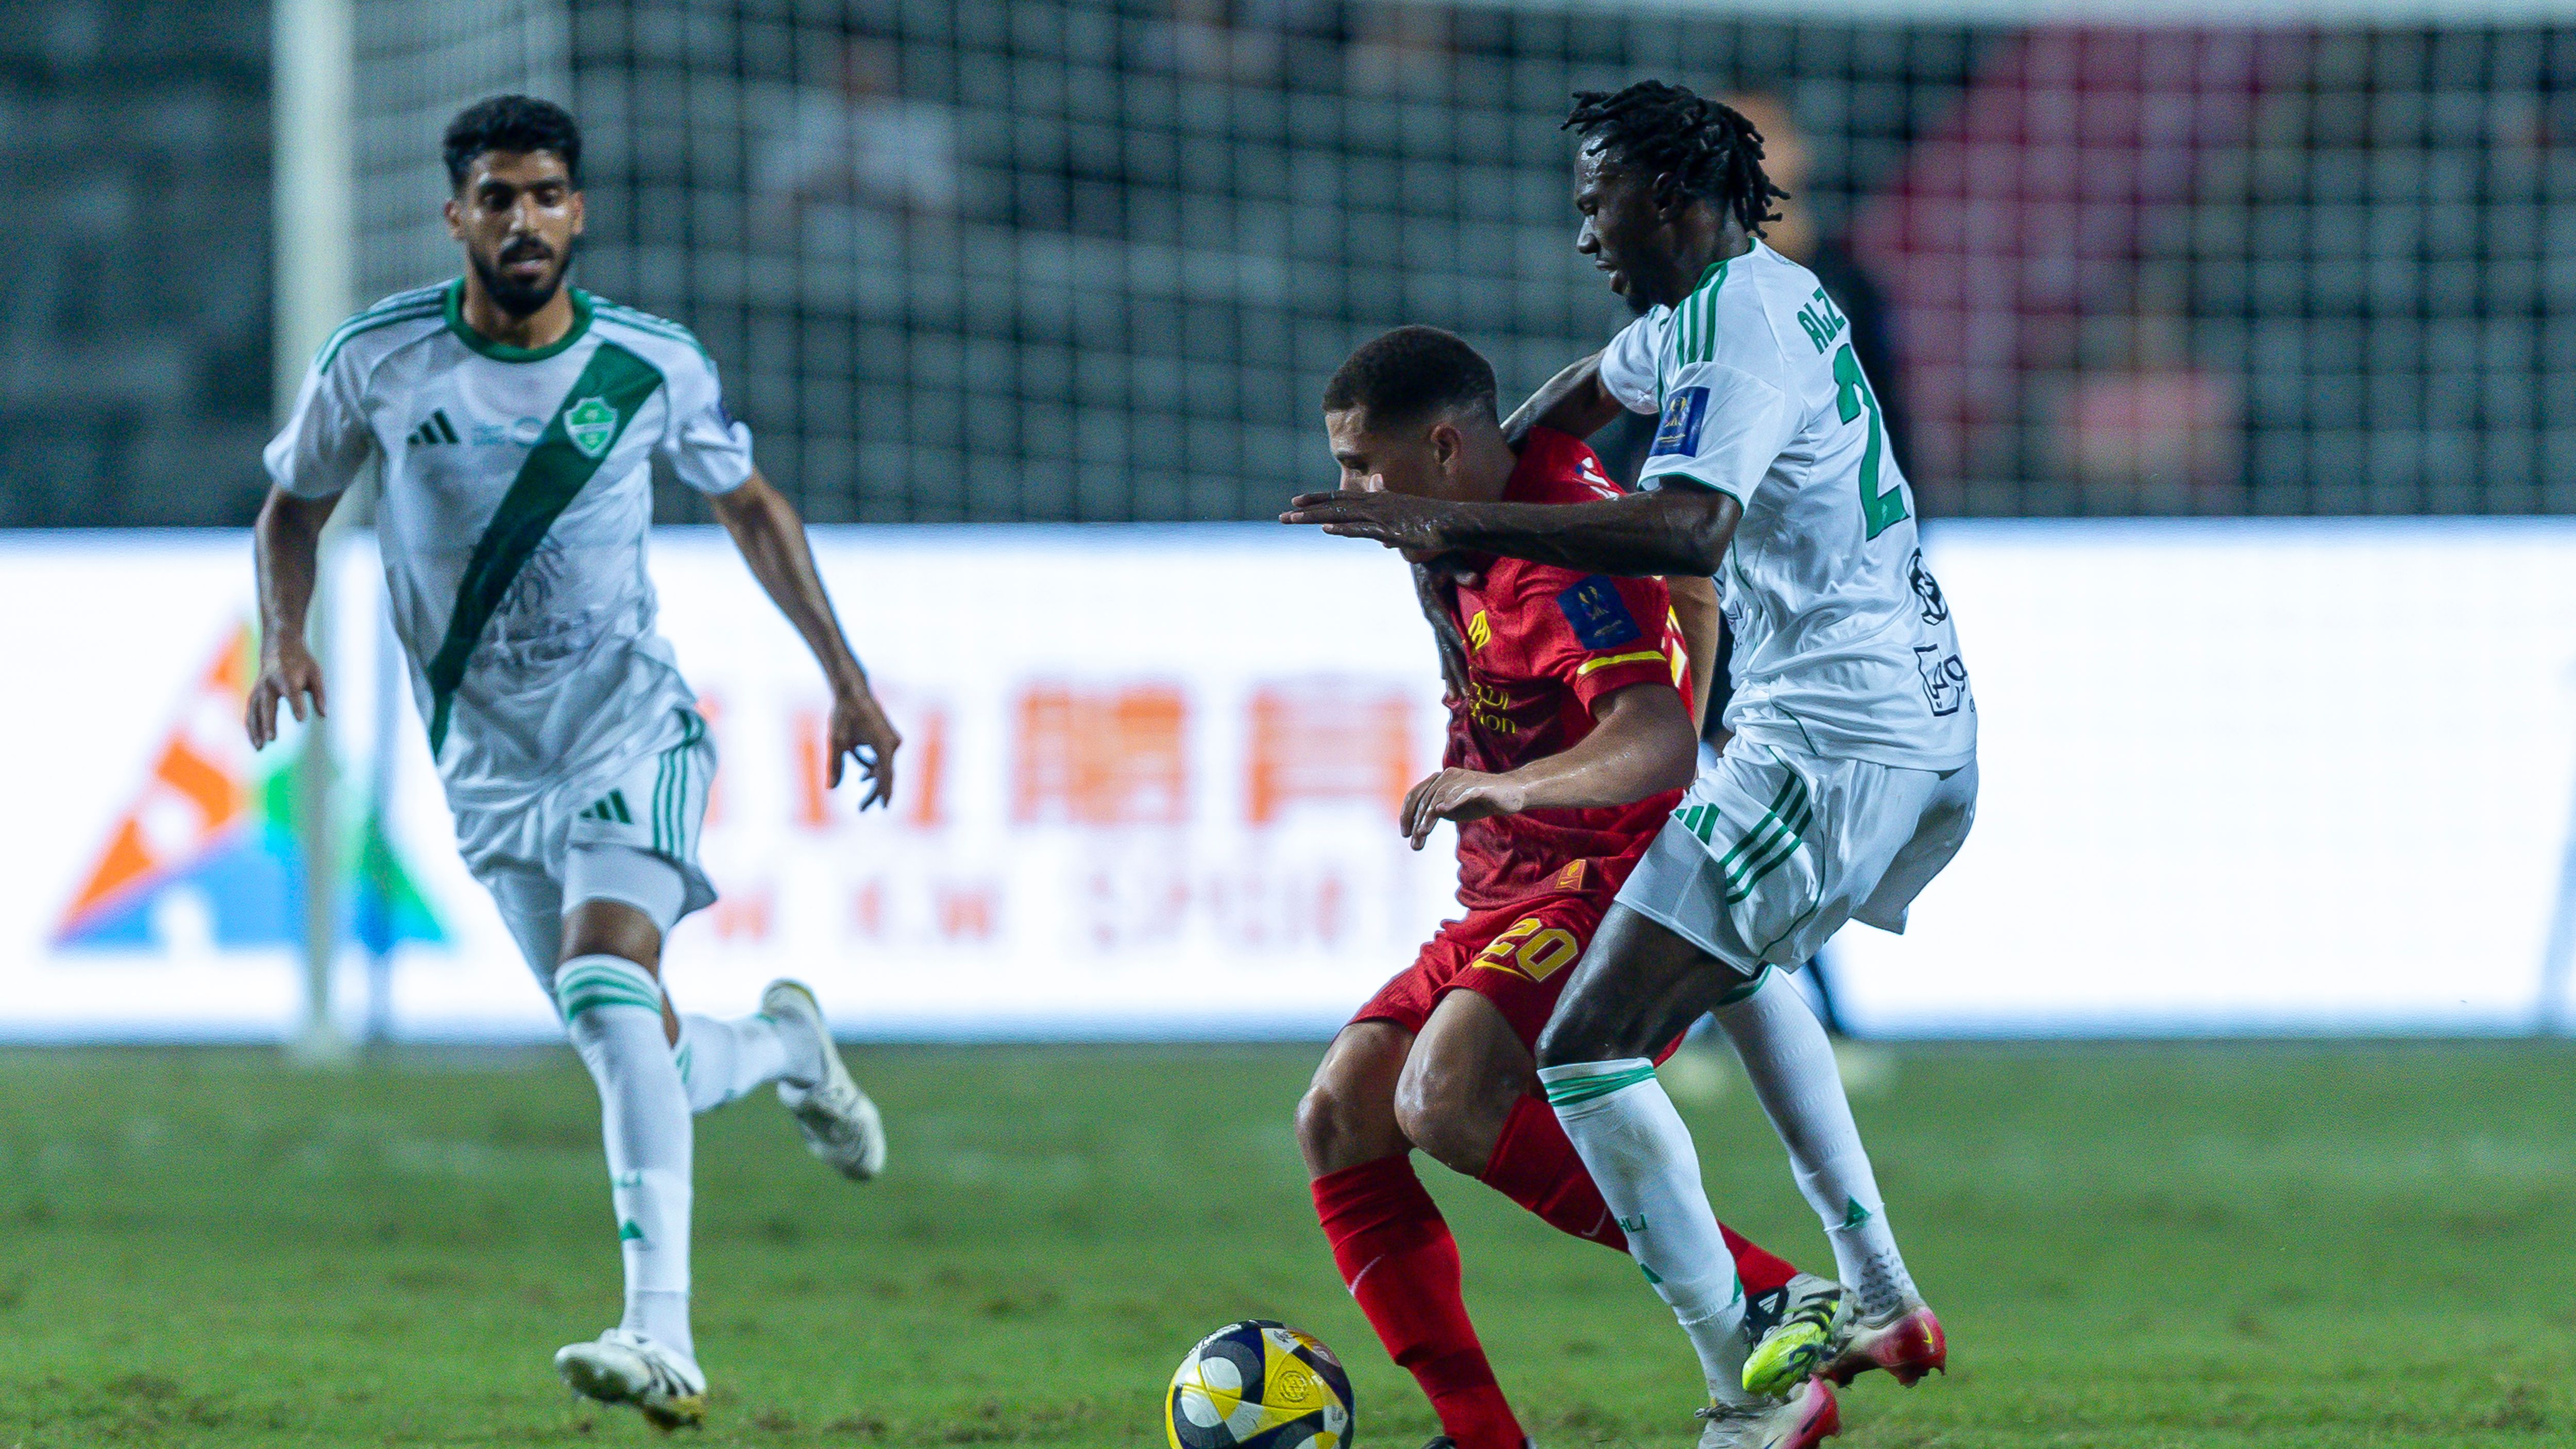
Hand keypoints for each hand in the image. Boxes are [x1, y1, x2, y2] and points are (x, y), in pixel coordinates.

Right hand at [246, 641, 326, 748]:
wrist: (278, 647)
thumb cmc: (301, 662)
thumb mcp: (315, 673)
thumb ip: (320, 694)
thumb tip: (324, 715)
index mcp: (287, 677)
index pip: (292, 693)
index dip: (296, 705)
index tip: (301, 719)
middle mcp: (269, 684)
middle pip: (268, 705)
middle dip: (269, 722)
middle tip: (272, 739)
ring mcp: (258, 689)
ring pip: (254, 711)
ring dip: (256, 729)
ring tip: (260, 748)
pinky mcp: (254, 694)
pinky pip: (250, 712)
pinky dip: (251, 727)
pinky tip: (255, 742)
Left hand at [828, 680, 902, 810]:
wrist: (853, 691)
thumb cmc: (844, 714)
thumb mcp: (836, 740)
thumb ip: (835, 766)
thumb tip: (830, 789)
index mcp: (883, 744)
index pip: (886, 775)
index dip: (884, 793)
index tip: (883, 808)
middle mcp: (893, 743)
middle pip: (886, 774)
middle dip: (874, 793)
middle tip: (862, 810)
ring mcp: (893, 740)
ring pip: (885, 767)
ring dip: (873, 781)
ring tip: (862, 801)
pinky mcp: (890, 738)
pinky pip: (883, 759)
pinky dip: (874, 768)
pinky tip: (863, 776)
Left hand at [1280, 489, 1454, 553]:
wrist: (1455, 523)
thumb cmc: (1433, 527)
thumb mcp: (1408, 528)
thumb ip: (1393, 532)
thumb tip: (1384, 541)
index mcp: (1379, 501)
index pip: (1343, 499)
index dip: (1320, 500)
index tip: (1298, 502)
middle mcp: (1377, 504)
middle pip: (1336, 505)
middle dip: (1309, 508)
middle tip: (1285, 514)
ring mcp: (1382, 515)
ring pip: (1342, 515)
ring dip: (1315, 517)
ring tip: (1292, 518)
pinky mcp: (1391, 529)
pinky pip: (1363, 529)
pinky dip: (1344, 529)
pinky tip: (1327, 530)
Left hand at [1398, 768, 1525, 849]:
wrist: (1511, 794)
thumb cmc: (1480, 801)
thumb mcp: (1454, 810)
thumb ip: (1437, 814)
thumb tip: (1420, 827)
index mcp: (1439, 780)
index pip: (1416, 794)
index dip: (1407, 813)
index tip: (1405, 833)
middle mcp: (1448, 776)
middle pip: (1425, 798)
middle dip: (1416, 821)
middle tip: (1413, 841)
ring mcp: (1463, 780)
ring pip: (1439, 797)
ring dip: (1428, 817)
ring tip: (1422, 833)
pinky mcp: (1478, 786)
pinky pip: (1461, 793)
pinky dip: (1450, 801)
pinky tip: (1441, 811)